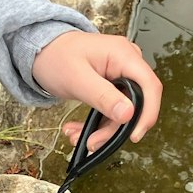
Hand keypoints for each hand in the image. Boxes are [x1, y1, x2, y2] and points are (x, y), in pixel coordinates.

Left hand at [30, 30, 163, 152]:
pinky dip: (98, 123)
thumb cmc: (56, 56)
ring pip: (125, 111)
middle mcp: (128, 63)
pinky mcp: (114, 86)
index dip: (147, 113)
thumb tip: (128, 114)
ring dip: (103, 130)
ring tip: (76, 137)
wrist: (42, 50)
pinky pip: (114, 109)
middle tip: (93, 142)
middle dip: (116, 128)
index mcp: (124, 55)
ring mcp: (122, 75)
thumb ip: (103, 96)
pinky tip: (78, 130)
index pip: (150, 86)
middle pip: (137, 103)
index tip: (134, 136)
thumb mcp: (77, 79)